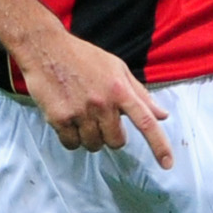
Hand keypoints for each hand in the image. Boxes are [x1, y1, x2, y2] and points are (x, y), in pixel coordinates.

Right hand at [11, 27, 174, 167]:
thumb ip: (140, 94)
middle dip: (111, 136)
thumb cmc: (83, 57)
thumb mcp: (117, 68)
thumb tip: (162, 115)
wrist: (45, 48)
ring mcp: (81, 112)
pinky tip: (68, 119)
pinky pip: (72, 144)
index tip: (167, 164)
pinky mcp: (60, 118)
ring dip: (90, 137)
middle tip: (100, 119)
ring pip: (93, 145)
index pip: (145, 122)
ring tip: (82, 115)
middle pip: (116, 142)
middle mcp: (103, 103)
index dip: (159, 145)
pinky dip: (71, 138)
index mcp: (120, 90)